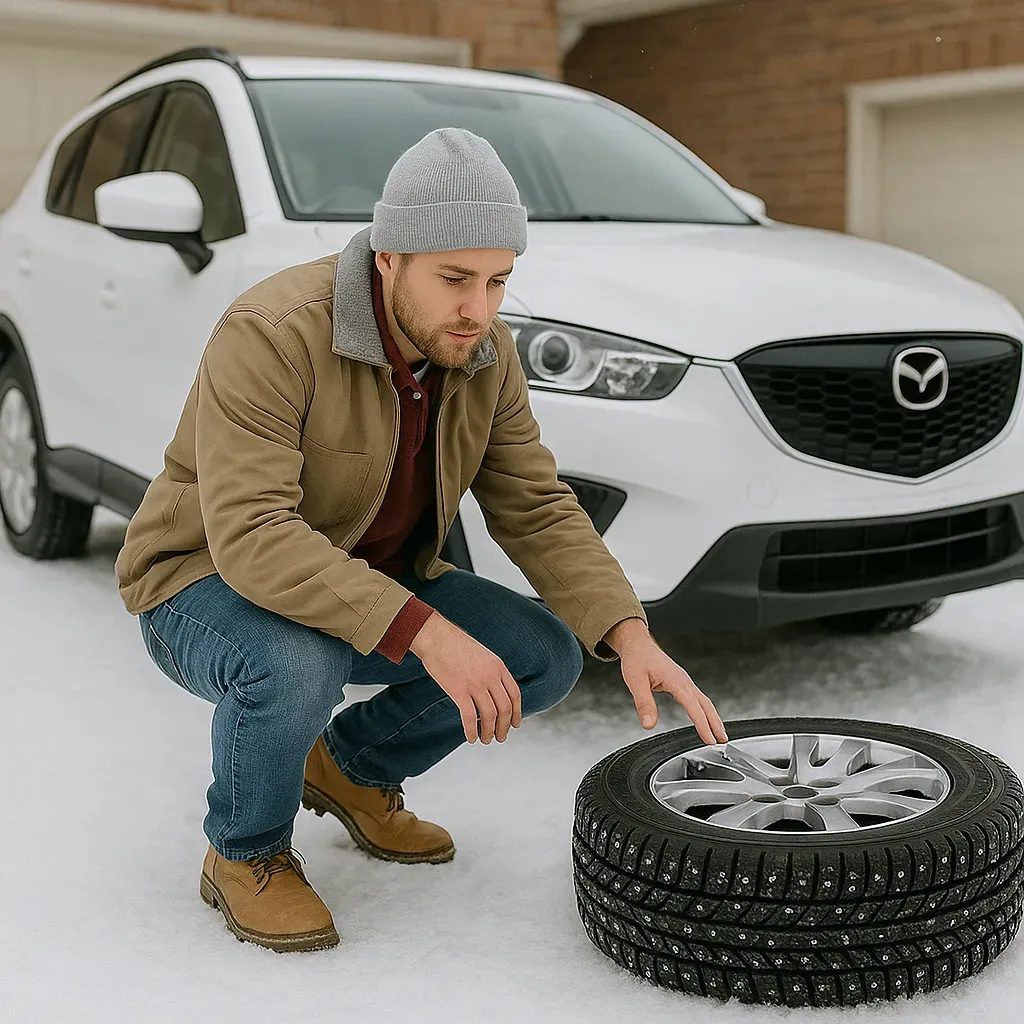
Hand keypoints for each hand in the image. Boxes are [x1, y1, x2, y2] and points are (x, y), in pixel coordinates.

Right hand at [409, 612, 522, 743]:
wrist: (436, 637)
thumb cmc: (455, 645)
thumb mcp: (482, 655)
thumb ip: (491, 672)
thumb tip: (494, 693)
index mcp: (498, 666)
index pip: (515, 695)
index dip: (517, 713)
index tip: (515, 724)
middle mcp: (490, 676)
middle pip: (505, 709)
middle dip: (504, 727)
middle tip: (500, 737)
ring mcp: (475, 684)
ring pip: (489, 716)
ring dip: (489, 732)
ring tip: (486, 740)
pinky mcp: (459, 691)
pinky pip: (470, 718)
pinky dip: (471, 731)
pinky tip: (470, 738)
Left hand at [608, 623, 727, 743]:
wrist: (637, 644)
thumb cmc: (637, 659)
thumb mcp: (635, 681)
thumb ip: (644, 704)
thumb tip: (648, 724)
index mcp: (676, 680)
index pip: (693, 706)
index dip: (703, 724)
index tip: (710, 740)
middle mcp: (684, 681)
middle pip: (705, 704)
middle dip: (715, 723)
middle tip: (722, 741)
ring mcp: (684, 681)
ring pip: (704, 701)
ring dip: (713, 717)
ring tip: (719, 734)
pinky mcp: (682, 682)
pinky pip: (698, 698)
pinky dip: (705, 710)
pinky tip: (706, 718)